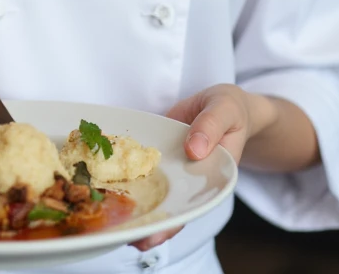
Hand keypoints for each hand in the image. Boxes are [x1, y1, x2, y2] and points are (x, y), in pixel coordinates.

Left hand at [130, 83, 255, 251]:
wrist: (219, 102)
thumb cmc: (229, 109)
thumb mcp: (225, 110)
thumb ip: (211, 126)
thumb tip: (195, 150)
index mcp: (213, 177)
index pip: (193, 206)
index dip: (174, 223)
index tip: (155, 234)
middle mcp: (191, 178)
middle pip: (171, 206)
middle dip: (150, 223)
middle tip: (129, 237)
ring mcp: (173, 167)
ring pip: (155, 190)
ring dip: (137, 205)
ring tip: (114, 223)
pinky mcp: (160, 154)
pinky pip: (144, 165)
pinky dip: (129, 174)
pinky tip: (108, 182)